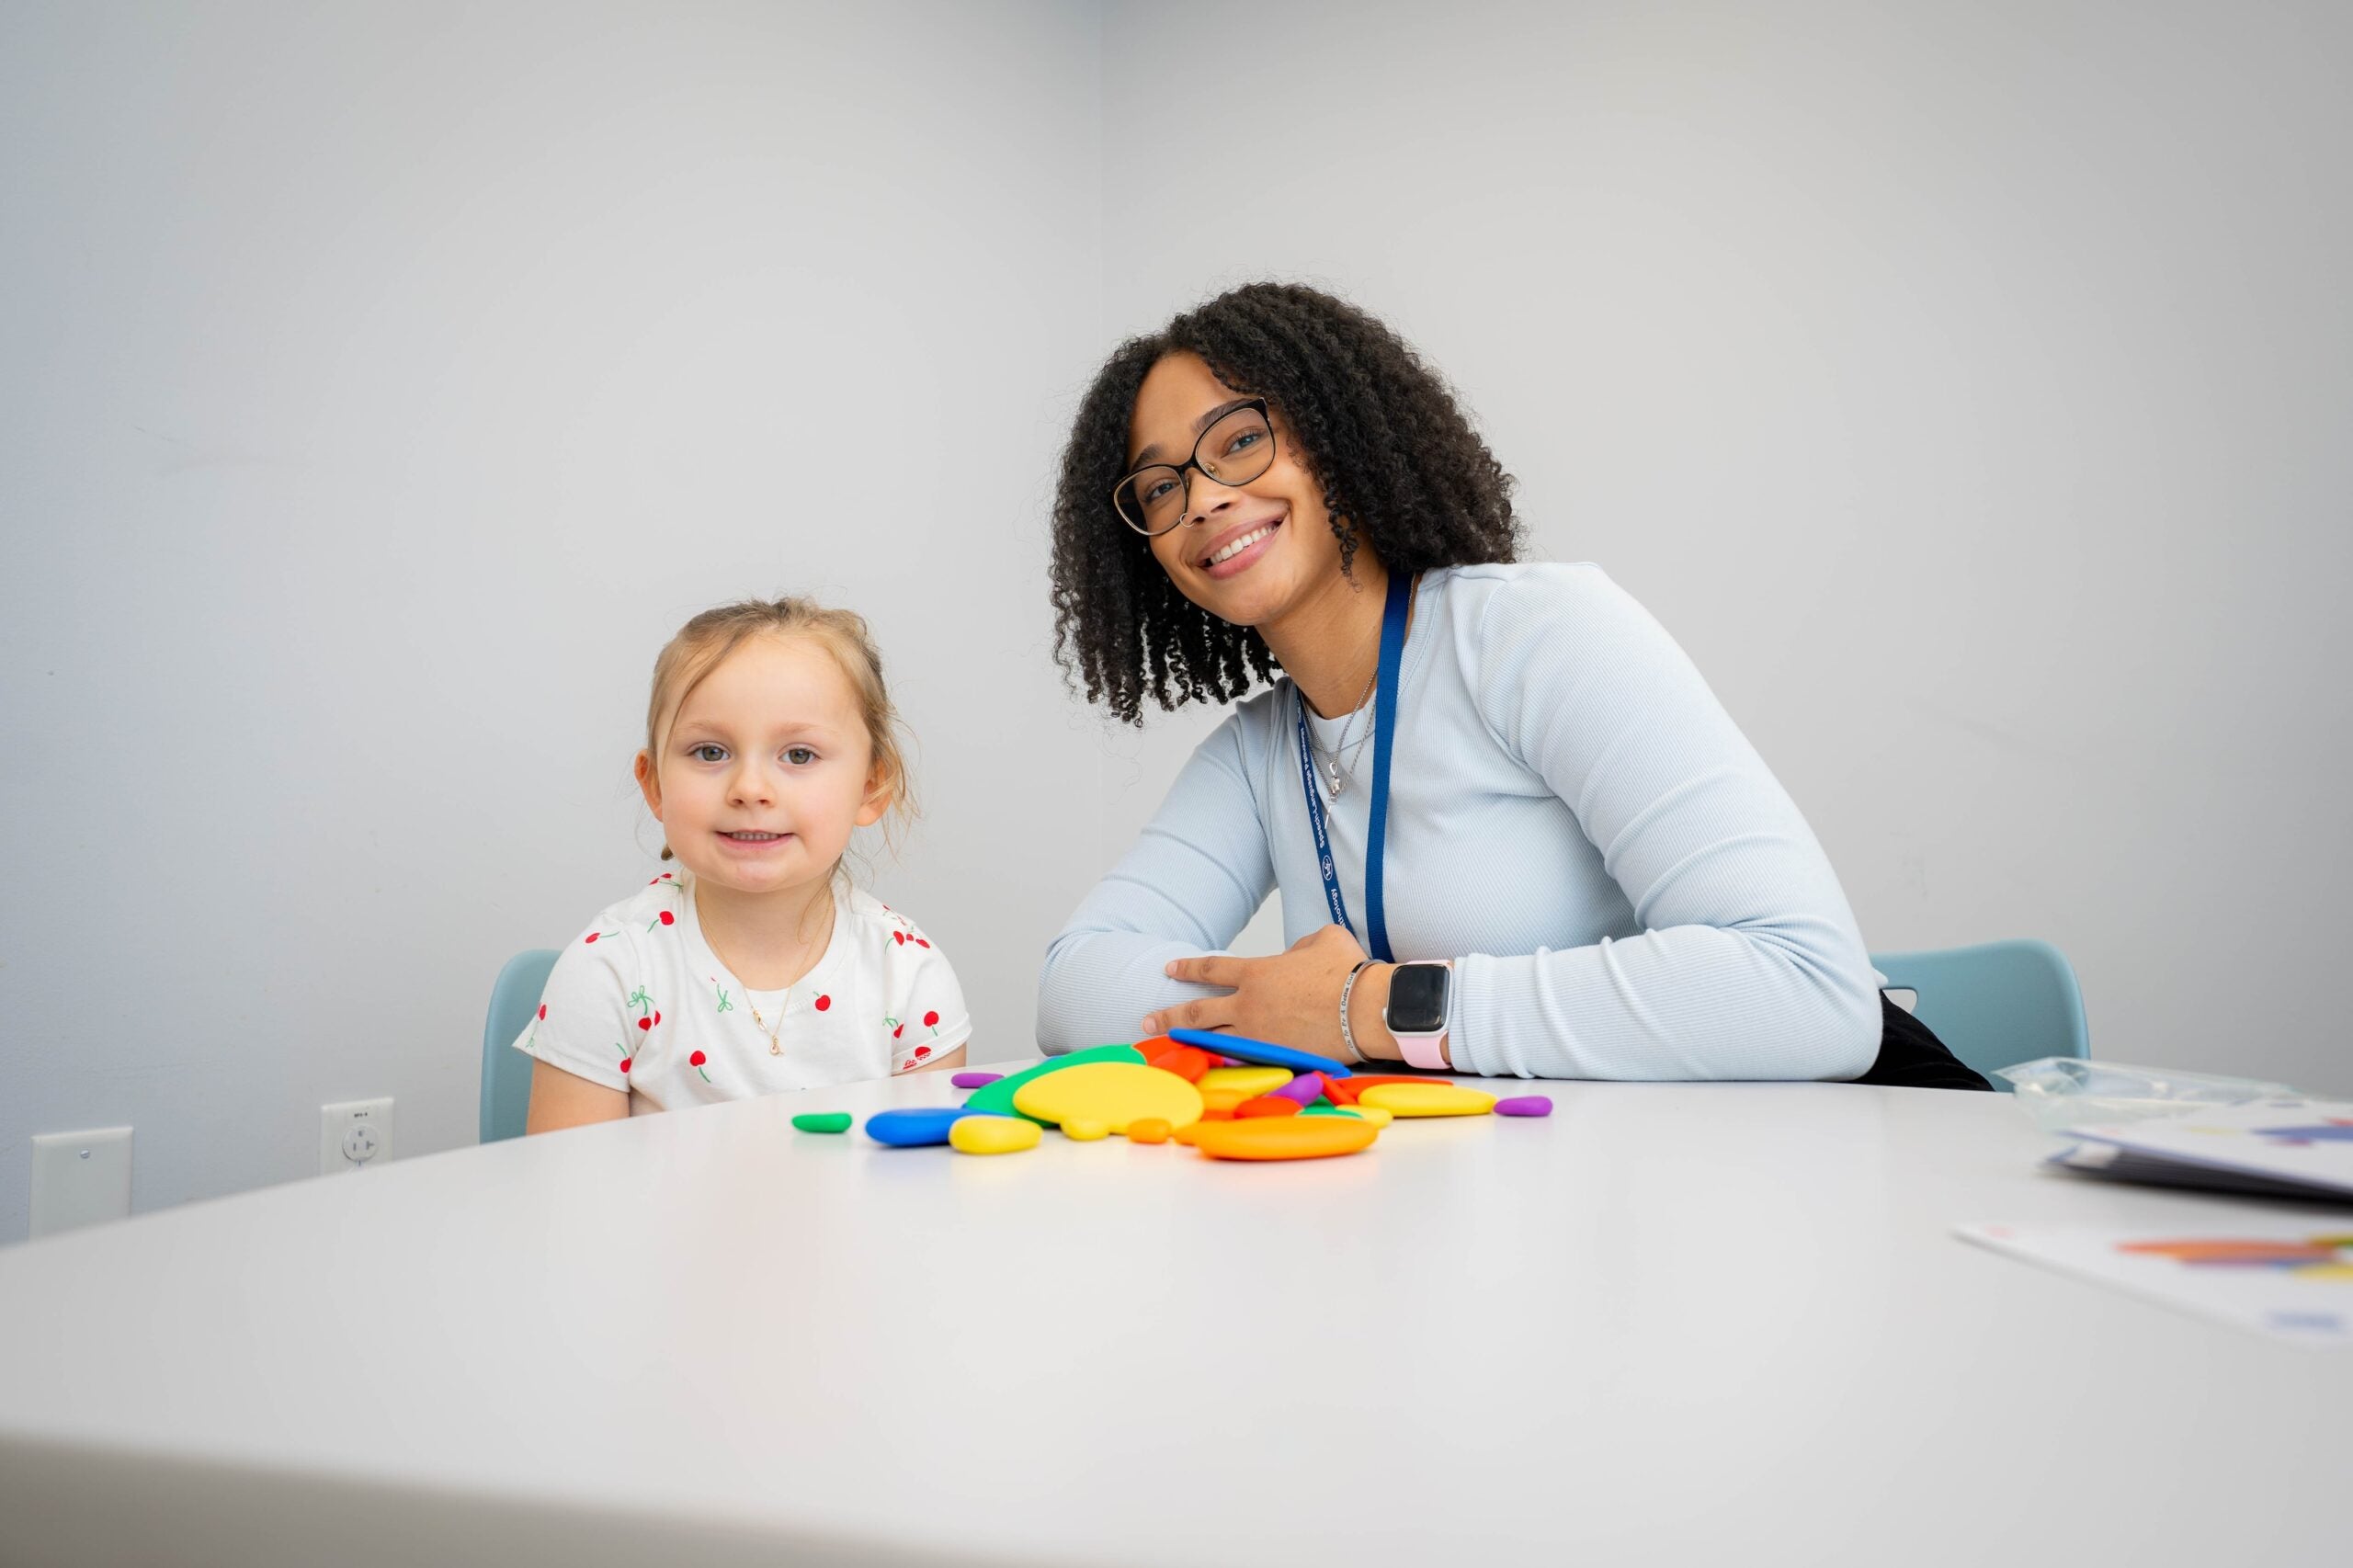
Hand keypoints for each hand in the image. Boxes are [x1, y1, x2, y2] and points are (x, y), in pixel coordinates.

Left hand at [1140, 925, 1379, 1059]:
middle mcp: (1249, 1006)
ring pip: (1211, 1042)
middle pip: (1197, 1012)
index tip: (1169, 970)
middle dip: (1168, 1015)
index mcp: (1257, 973)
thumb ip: (1300, 946)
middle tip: (1145, 1020)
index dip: (1187, 969)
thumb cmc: (1348, 971)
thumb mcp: (1323, 940)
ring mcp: (1259, 1036)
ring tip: (1164, 1048)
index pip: (1211, 970)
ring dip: (1184, 1045)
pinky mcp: (1275, 1059)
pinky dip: (1219, 1065)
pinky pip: (1240, 1062)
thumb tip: (1295, 955)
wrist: (1365, 1008)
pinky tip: (1204, 1071)